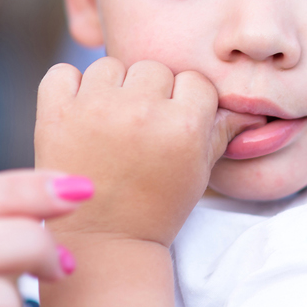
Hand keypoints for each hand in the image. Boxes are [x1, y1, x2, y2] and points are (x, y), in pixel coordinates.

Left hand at [34, 57, 258, 245]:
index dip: (185, 102)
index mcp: (182, 125)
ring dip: (110, 88)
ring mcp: (94, 109)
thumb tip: (251, 106)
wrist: (102, 241)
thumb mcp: (198, 171)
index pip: (194, 80)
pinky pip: (62, 72)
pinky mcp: (54, 112)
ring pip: (110, 65)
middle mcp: (139, 110)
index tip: (173, 125)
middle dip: (150, 93)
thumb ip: (221, 130)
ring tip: (109, 124)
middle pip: (153, 68)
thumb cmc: (155, 207)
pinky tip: (79, 115)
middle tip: (140, 127)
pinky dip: (69, 88)